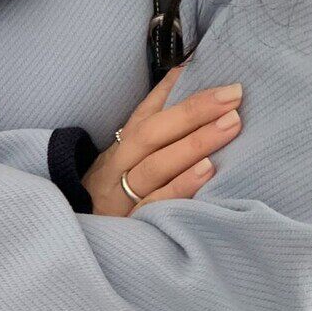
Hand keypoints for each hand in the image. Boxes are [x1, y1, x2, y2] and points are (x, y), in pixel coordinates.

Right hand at [82, 67, 242, 216]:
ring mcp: (122, 197)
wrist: (78, 240)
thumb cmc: (121, 190)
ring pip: (154, 167)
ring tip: (230, 125)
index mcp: (124, 146)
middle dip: (193, 113)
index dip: (178, 92)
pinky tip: (206, 172)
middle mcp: (120, 166)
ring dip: (193, 144)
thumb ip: (158, 118)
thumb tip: (188, 71)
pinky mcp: (131, 224)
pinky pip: (155, 204)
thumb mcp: (133, 157)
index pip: (148, 114)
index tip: (213, 73)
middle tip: (233, 96)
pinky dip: (180, 187)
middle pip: (151, 135)